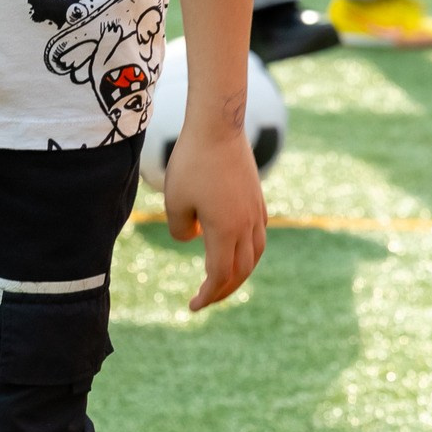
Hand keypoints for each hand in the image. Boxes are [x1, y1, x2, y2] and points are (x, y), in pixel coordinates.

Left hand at [162, 120, 266, 311]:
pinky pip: (257, 235)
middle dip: (222, 290)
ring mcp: (255, 212)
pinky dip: (247, 251)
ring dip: (239, 272)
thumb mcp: (174, 200)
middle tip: (205, 300)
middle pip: (240, 271)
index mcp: (225, 231)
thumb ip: (180, 230)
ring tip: (222, 280)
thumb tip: (193, 238)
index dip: (207, 295)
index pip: (219, 275)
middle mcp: (246, 225)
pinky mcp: (257, 199)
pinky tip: (234, 248)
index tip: (193, 306)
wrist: (219, 125)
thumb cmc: (191, 162)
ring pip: (254, 254)